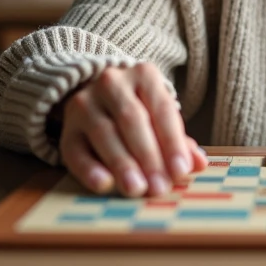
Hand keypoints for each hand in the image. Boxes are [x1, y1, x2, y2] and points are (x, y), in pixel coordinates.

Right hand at [58, 62, 208, 197]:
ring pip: (104, 133)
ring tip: (136, 189)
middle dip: (148, 156)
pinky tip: (104, 184)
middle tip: (160, 187)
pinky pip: (75, 150)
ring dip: (122, 164)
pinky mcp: (67, 127)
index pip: (161, 109)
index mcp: (143, 75)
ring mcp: (85, 102)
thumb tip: (199, 164)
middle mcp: (111, 83)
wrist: (96, 95)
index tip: (181, 170)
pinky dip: (89, 169)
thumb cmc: (140, 110)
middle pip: (132, 120)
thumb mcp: (160, 115)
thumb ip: (178, 140)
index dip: (172, 141)